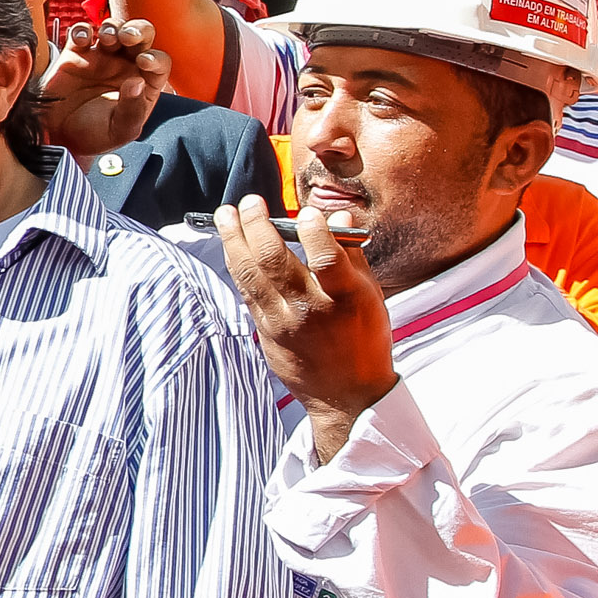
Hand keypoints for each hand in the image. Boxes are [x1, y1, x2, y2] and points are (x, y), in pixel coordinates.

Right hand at [20, 18, 167, 158]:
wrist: (59, 137)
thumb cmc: (94, 136)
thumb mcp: (119, 130)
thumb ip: (131, 109)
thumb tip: (136, 82)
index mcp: (143, 83)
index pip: (158, 61)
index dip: (155, 58)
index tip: (144, 62)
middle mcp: (125, 65)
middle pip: (140, 35)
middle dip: (137, 30)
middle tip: (128, 36)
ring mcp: (101, 57)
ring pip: (112, 28)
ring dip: (112, 27)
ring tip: (106, 38)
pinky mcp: (76, 53)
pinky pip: (81, 33)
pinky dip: (82, 30)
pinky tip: (82, 39)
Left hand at [215, 197, 397, 459]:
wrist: (345, 395)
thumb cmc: (364, 339)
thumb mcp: (371, 297)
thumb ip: (351, 255)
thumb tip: (337, 217)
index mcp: (346, 300)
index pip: (326, 260)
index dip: (314, 232)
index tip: (305, 212)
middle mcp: (311, 310)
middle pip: (275, 261)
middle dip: (257, 225)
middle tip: (250, 202)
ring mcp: (283, 321)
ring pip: (250, 274)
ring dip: (234, 239)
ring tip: (226, 214)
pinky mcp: (264, 330)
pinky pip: (246, 290)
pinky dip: (237, 263)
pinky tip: (232, 243)